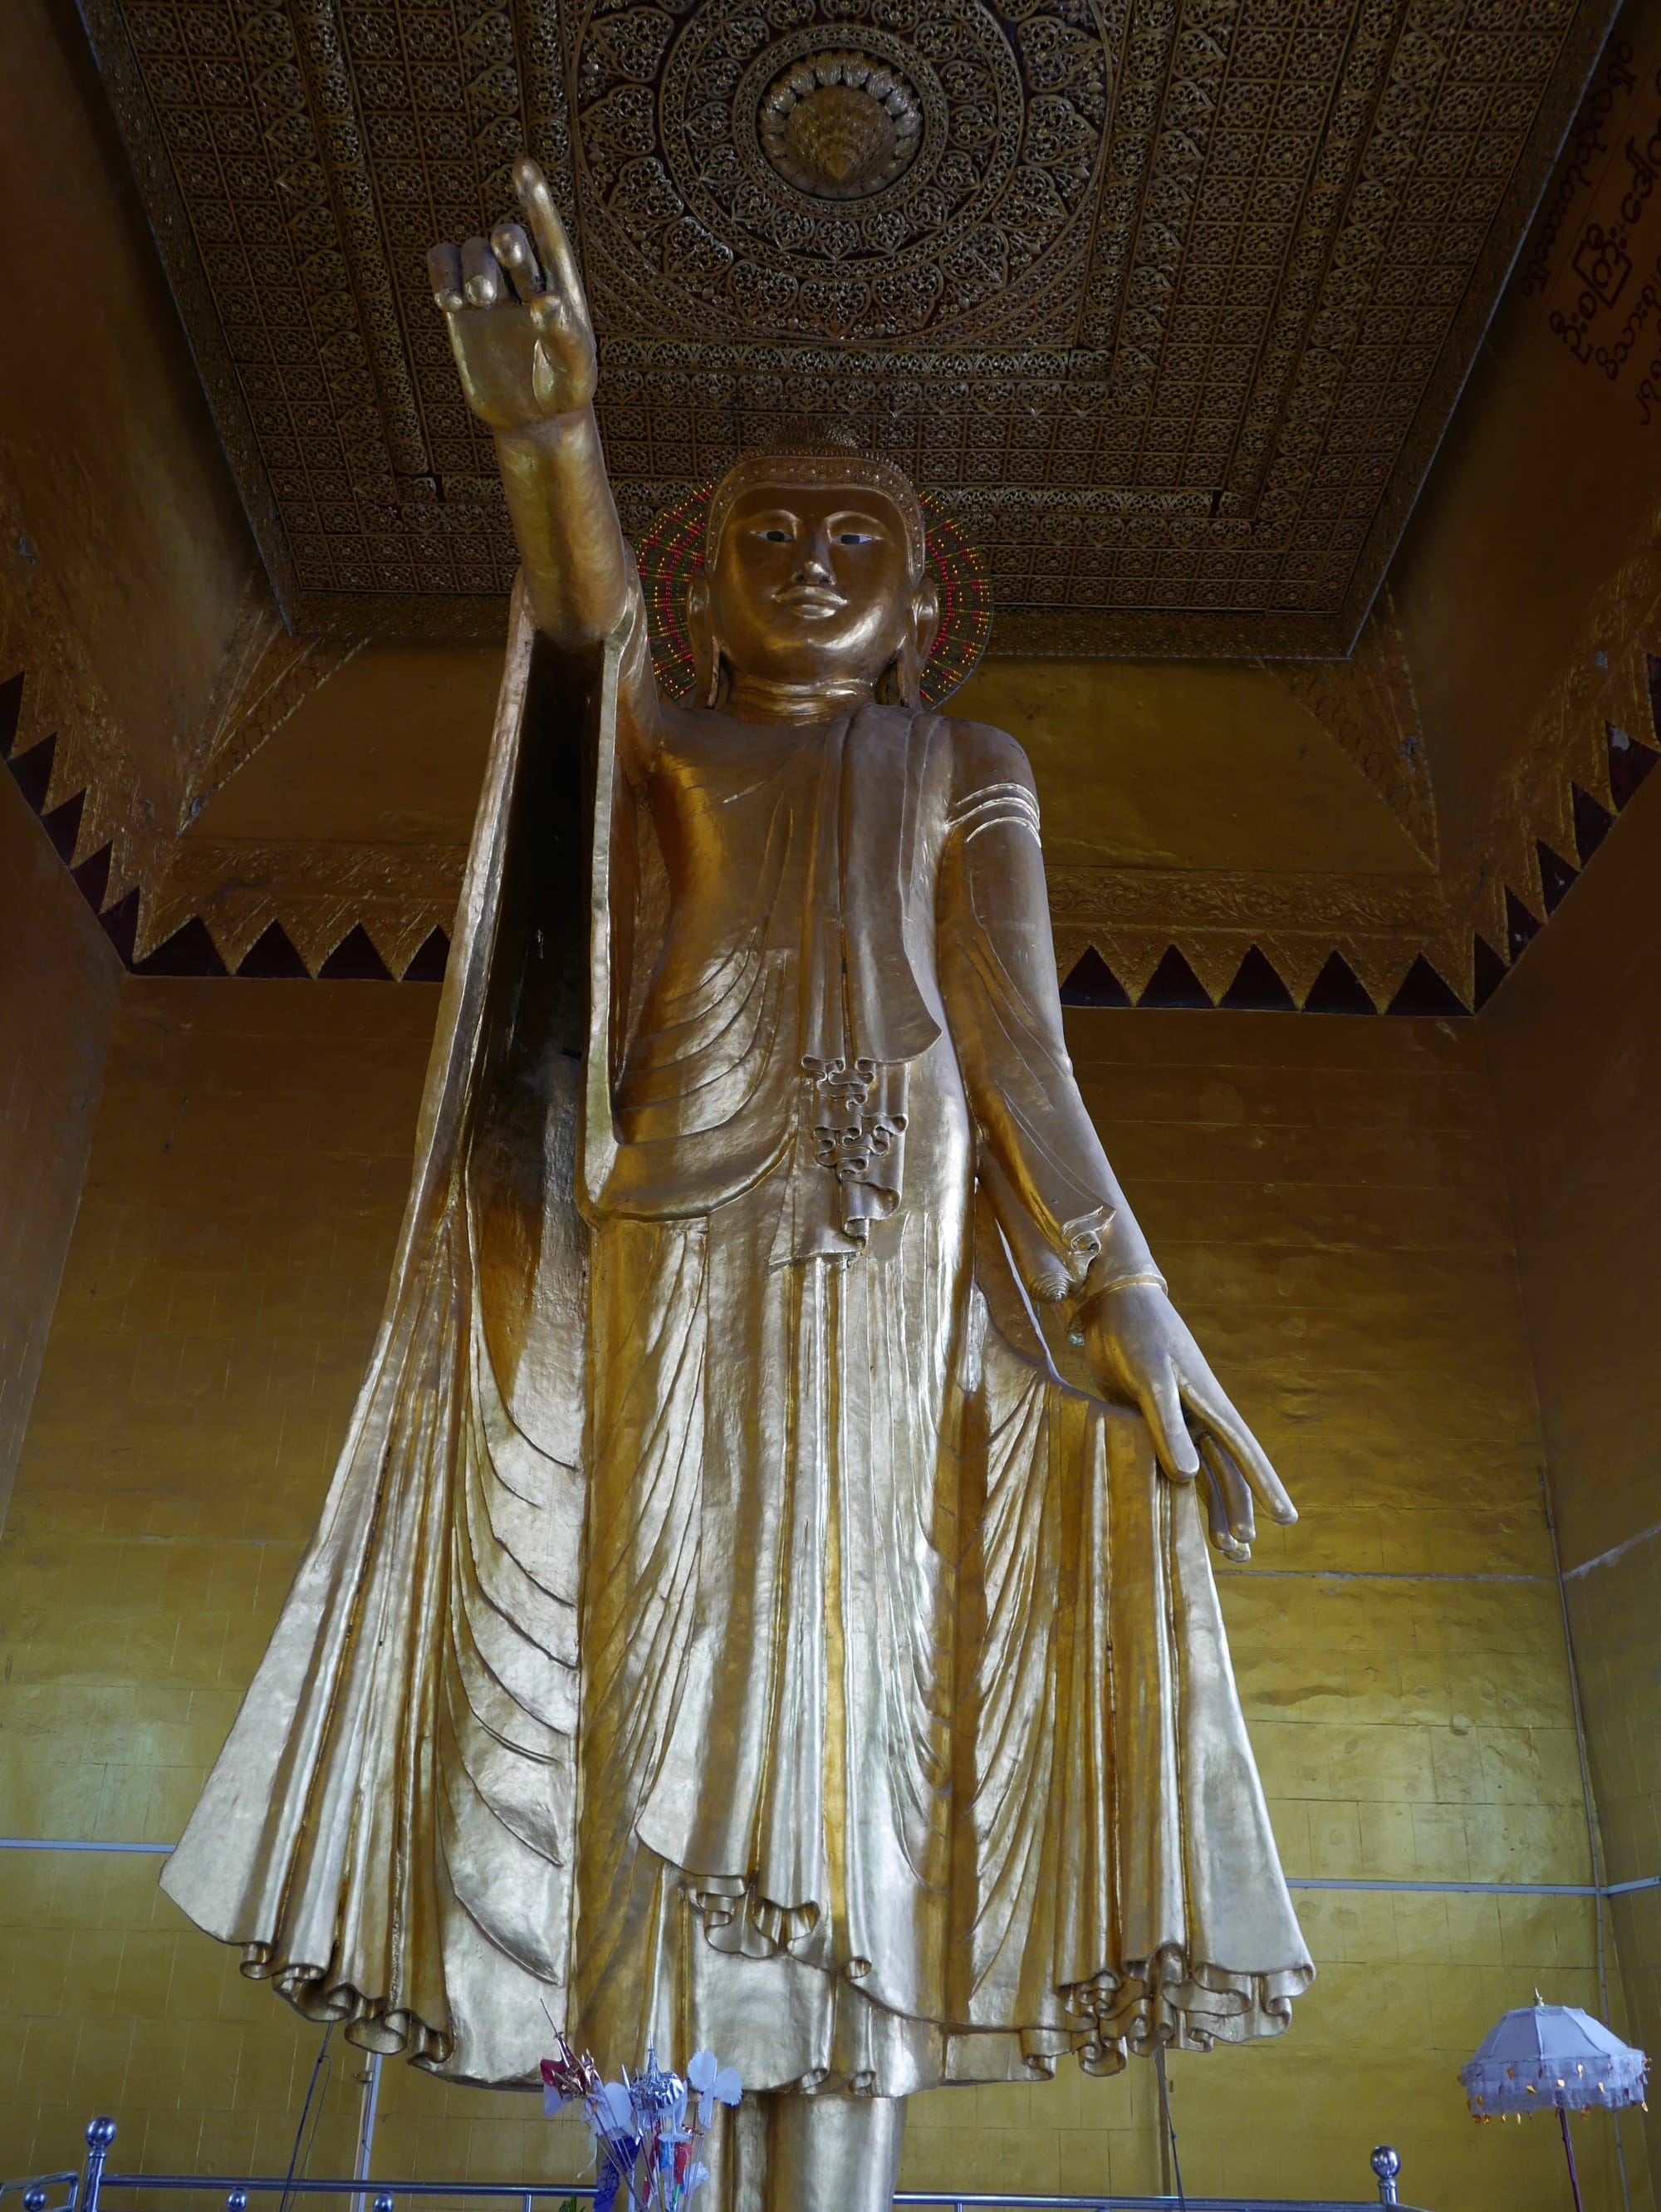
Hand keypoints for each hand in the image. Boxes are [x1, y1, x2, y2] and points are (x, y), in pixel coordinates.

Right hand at [428, 158, 596, 432]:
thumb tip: (545, 301)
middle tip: (506, 258)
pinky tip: (448, 300)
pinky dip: (440, 271)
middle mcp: (524, 279)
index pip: (548, 235)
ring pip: (473, 251)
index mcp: (560, 284)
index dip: (536, 200)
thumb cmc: (565, 392)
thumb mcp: (576, 372)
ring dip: (473, 268)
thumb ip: (566, 338)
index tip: (522, 167)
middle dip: (506, 244)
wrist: (533, 418)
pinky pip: (442, 265)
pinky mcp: (461, 308)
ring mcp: (491, 291)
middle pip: (508, 239)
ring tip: (478, 301)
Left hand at [1081, 1281, 1295, 1561]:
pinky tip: (1177, 1516)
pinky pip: (1168, 1460)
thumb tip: (1191, 1478)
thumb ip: (1167, 1427)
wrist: (1111, 1305)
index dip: (1266, 1485)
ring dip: (1211, 1506)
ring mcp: (1177, 1418)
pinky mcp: (1149, 1418)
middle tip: (1241, 1551)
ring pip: (1201, 1472)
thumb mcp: (1151, 1379)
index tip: (1287, 1518)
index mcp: (1210, 1403)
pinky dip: (1176, 1487)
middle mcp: (1200, 1415)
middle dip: (1236, 1510)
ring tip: (1221, 1547)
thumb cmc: (1137, 1334)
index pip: (1245, 1452)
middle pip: (1226, 1471)